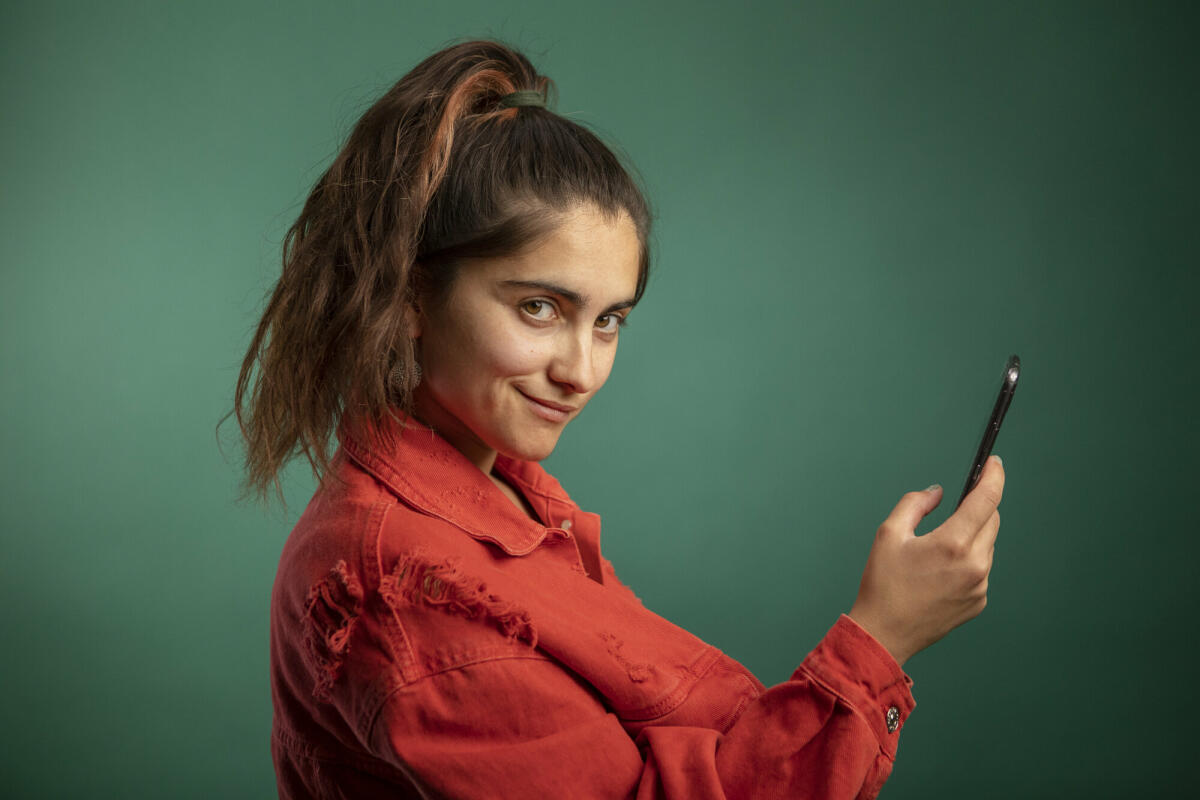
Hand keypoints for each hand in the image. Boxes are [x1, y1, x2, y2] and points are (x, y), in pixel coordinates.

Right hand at [848, 455, 1004, 666]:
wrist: (885, 633)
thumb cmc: (883, 584)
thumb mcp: (889, 533)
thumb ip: (916, 503)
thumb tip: (938, 492)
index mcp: (953, 543)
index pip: (987, 499)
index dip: (993, 475)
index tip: (993, 463)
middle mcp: (975, 565)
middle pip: (992, 520)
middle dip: (978, 507)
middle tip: (955, 506)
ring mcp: (981, 586)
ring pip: (987, 545)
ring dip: (972, 535)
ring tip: (938, 548)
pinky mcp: (979, 601)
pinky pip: (982, 569)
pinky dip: (968, 560)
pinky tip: (940, 571)